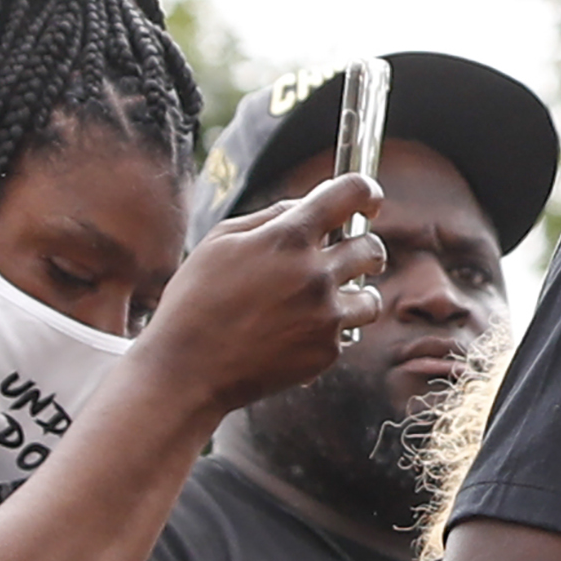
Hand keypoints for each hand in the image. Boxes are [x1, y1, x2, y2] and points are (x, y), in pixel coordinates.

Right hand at [134, 173, 388, 416]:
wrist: (188, 369)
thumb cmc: (196, 301)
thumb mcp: (221, 241)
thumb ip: (271, 216)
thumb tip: (308, 203)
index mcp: (288, 238)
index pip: (352, 193)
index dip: (366, 190)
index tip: (367, 200)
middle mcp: (315, 275)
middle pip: (372, 247)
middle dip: (363, 248)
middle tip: (347, 256)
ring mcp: (326, 317)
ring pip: (370, 298)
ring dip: (353, 295)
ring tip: (322, 302)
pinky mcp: (327, 352)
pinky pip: (344, 333)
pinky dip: (325, 332)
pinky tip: (292, 334)